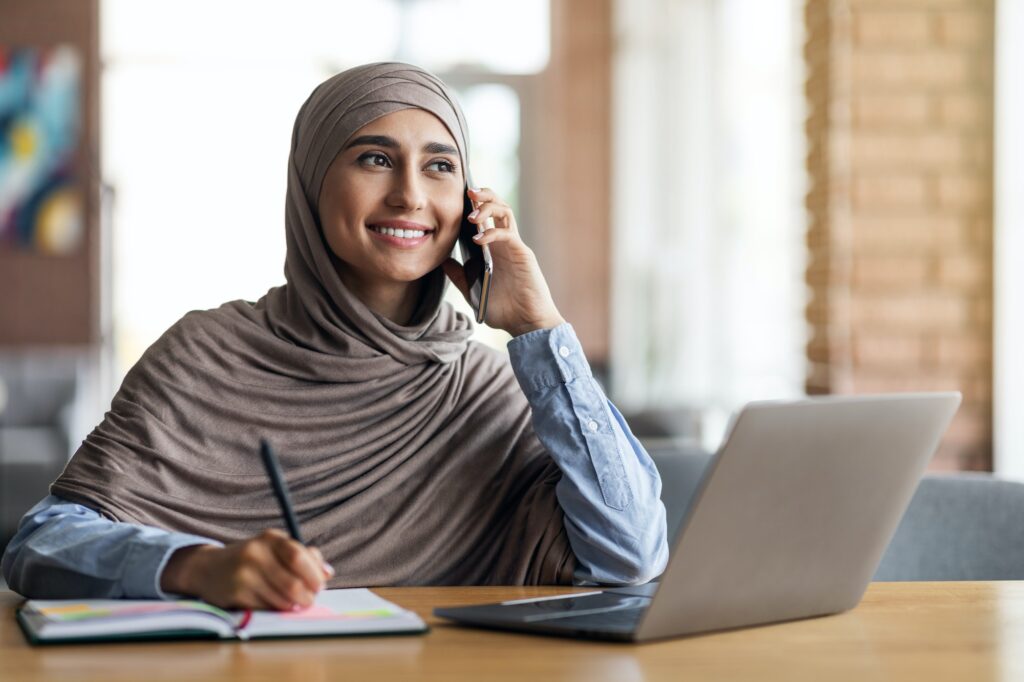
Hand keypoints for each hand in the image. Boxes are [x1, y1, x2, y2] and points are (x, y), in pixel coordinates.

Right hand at [160, 529, 333, 610]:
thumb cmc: (252, 559)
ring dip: (292, 606)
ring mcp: (243, 574)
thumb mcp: (275, 549)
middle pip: (293, 583)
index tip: (320, 585)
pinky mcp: (235, 593)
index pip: (299, 556)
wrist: (208, 568)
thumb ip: (304, 556)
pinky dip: (275, 609)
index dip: (314, 575)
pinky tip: (273, 603)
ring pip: (282, 599)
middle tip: (309, 600)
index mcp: (270, 538)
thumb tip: (328, 573)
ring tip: (293, 603)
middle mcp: (255, 553)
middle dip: (307, 597)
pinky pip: (266, 608)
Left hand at [441, 187, 565, 335]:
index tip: (457, 195)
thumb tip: (441, 260)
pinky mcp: (522, 254)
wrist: (524, 324)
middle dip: (483, 195)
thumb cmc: (503, 309)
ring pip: (505, 212)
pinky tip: (478, 239)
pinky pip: (507, 233)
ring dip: (487, 207)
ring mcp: (514, 246)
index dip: (474, 202)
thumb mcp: (472, 290)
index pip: (486, 216)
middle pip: (498, 206)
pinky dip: (492, 232)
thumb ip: (459, 275)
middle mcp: (505, 242)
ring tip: (470, 215)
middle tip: (467, 191)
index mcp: (493, 247)